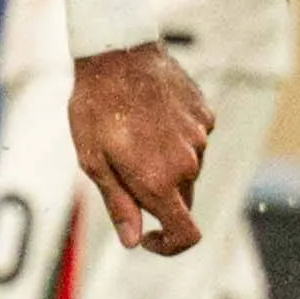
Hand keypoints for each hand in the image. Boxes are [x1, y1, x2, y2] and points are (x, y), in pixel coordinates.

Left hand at [68, 42, 210, 255]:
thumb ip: (119, 205)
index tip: (148, 237)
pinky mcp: (205, 116)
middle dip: (158, 197)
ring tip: (133, 133)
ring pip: (188, 169)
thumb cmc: (96, 108)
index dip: (169, 246)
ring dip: (166, 164)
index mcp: (160, 182)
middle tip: (122, 168)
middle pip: (182, 200)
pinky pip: (195, 140)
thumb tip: (133, 241)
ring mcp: (201, 139)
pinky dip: (176, 138)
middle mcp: (188, 165)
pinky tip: (150, 115)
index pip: (186, 234)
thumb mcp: (93, 162)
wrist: (119, 53)